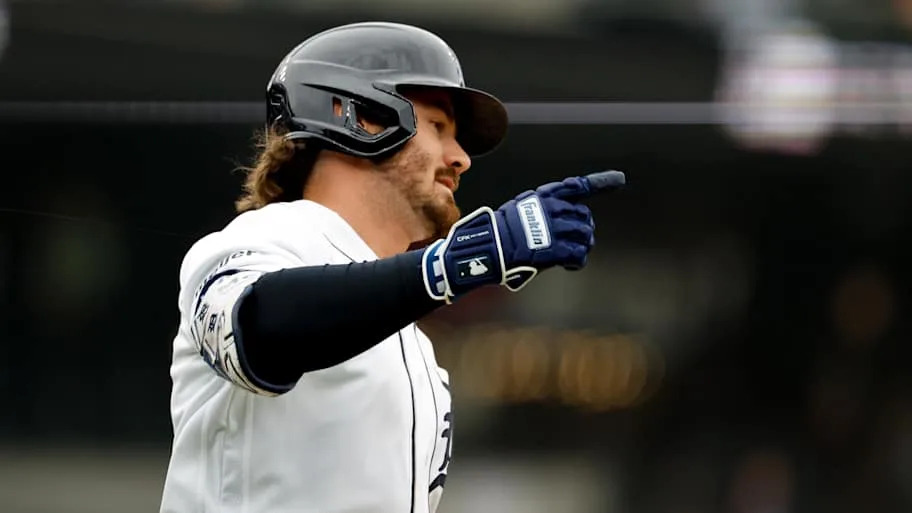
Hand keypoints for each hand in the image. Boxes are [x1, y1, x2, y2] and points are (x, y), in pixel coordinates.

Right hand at [422, 170, 624, 302]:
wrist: (489, 248)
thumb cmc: (500, 232)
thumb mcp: (520, 210)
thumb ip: (542, 211)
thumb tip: (561, 222)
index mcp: (544, 197)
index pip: (576, 187)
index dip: (601, 183)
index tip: (620, 179)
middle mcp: (553, 209)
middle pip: (584, 217)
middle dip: (585, 229)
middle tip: (579, 241)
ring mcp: (556, 228)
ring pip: (585, 235)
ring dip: (583, 245)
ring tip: (574, 254)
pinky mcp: (556, 249)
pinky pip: (578, 254)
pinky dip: (577, 261)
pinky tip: (569, 265)